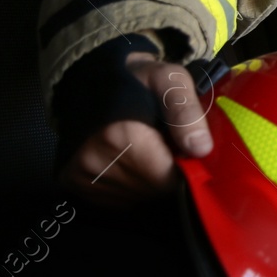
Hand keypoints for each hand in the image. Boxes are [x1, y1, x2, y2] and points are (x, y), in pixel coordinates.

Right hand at [60, 54, 212, 205]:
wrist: (93, 79)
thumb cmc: (139, 78)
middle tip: (164, 143)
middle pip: (152, 189)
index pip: (167, 177)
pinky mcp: (75, 184)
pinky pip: (118, 198)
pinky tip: (130, 159)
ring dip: (149, 178)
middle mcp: (95, 161)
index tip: (184, 146)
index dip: (184, 165)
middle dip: (166, 170)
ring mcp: (82, 176)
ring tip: (146, 148)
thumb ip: (186, 112)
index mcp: (120, 136)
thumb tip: (201, 149)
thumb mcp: (171, 80)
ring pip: (136, 196)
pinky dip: (131, 183)